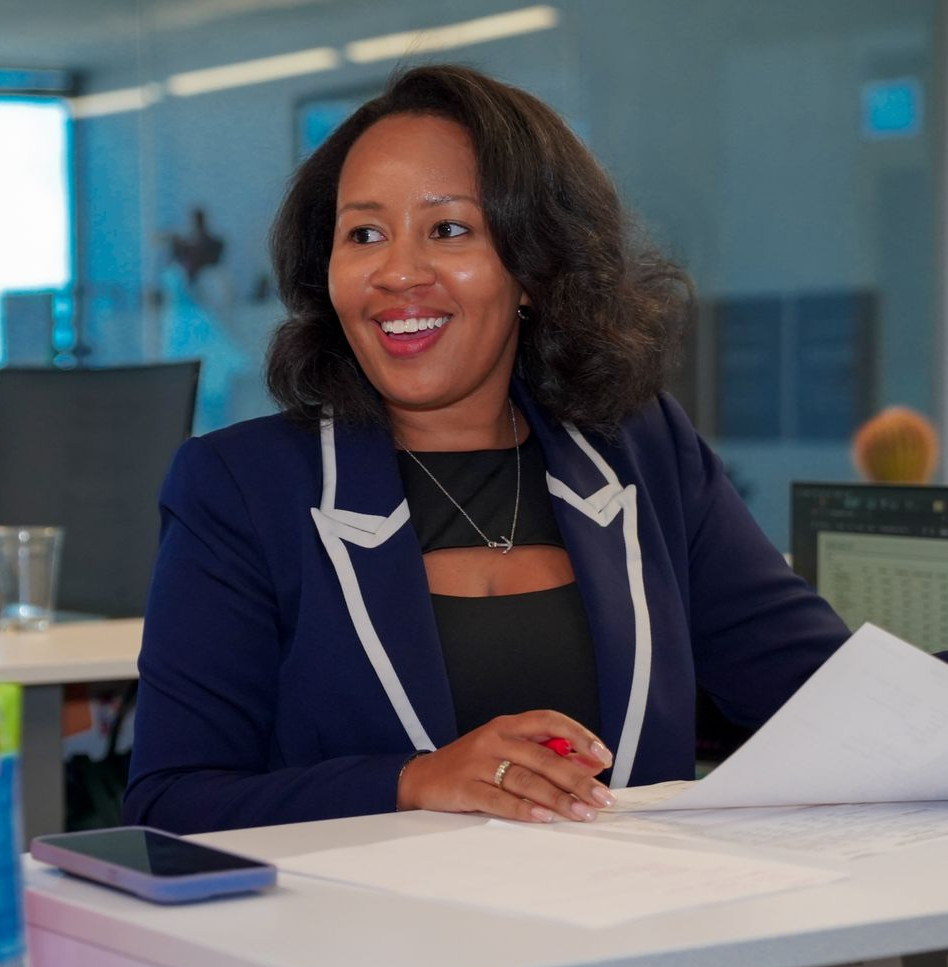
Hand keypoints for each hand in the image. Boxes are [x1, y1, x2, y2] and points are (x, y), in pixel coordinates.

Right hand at [396, 710, 615, 822]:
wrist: (422, 778)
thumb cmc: (472, 765)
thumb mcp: (506, 752)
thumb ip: (543, 755)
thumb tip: (588, 767)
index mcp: (508, 725)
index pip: (549, 720)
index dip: (579, 735)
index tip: (604, 755)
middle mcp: (494, 738)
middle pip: (543, 756)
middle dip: (577, 778)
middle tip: (602, 797)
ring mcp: (478, 762)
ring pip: (525, 779)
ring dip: (557, 799)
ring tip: (581, 813)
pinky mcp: (464, 787)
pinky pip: (498, 799)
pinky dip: (522, 809)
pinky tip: (543, 818)